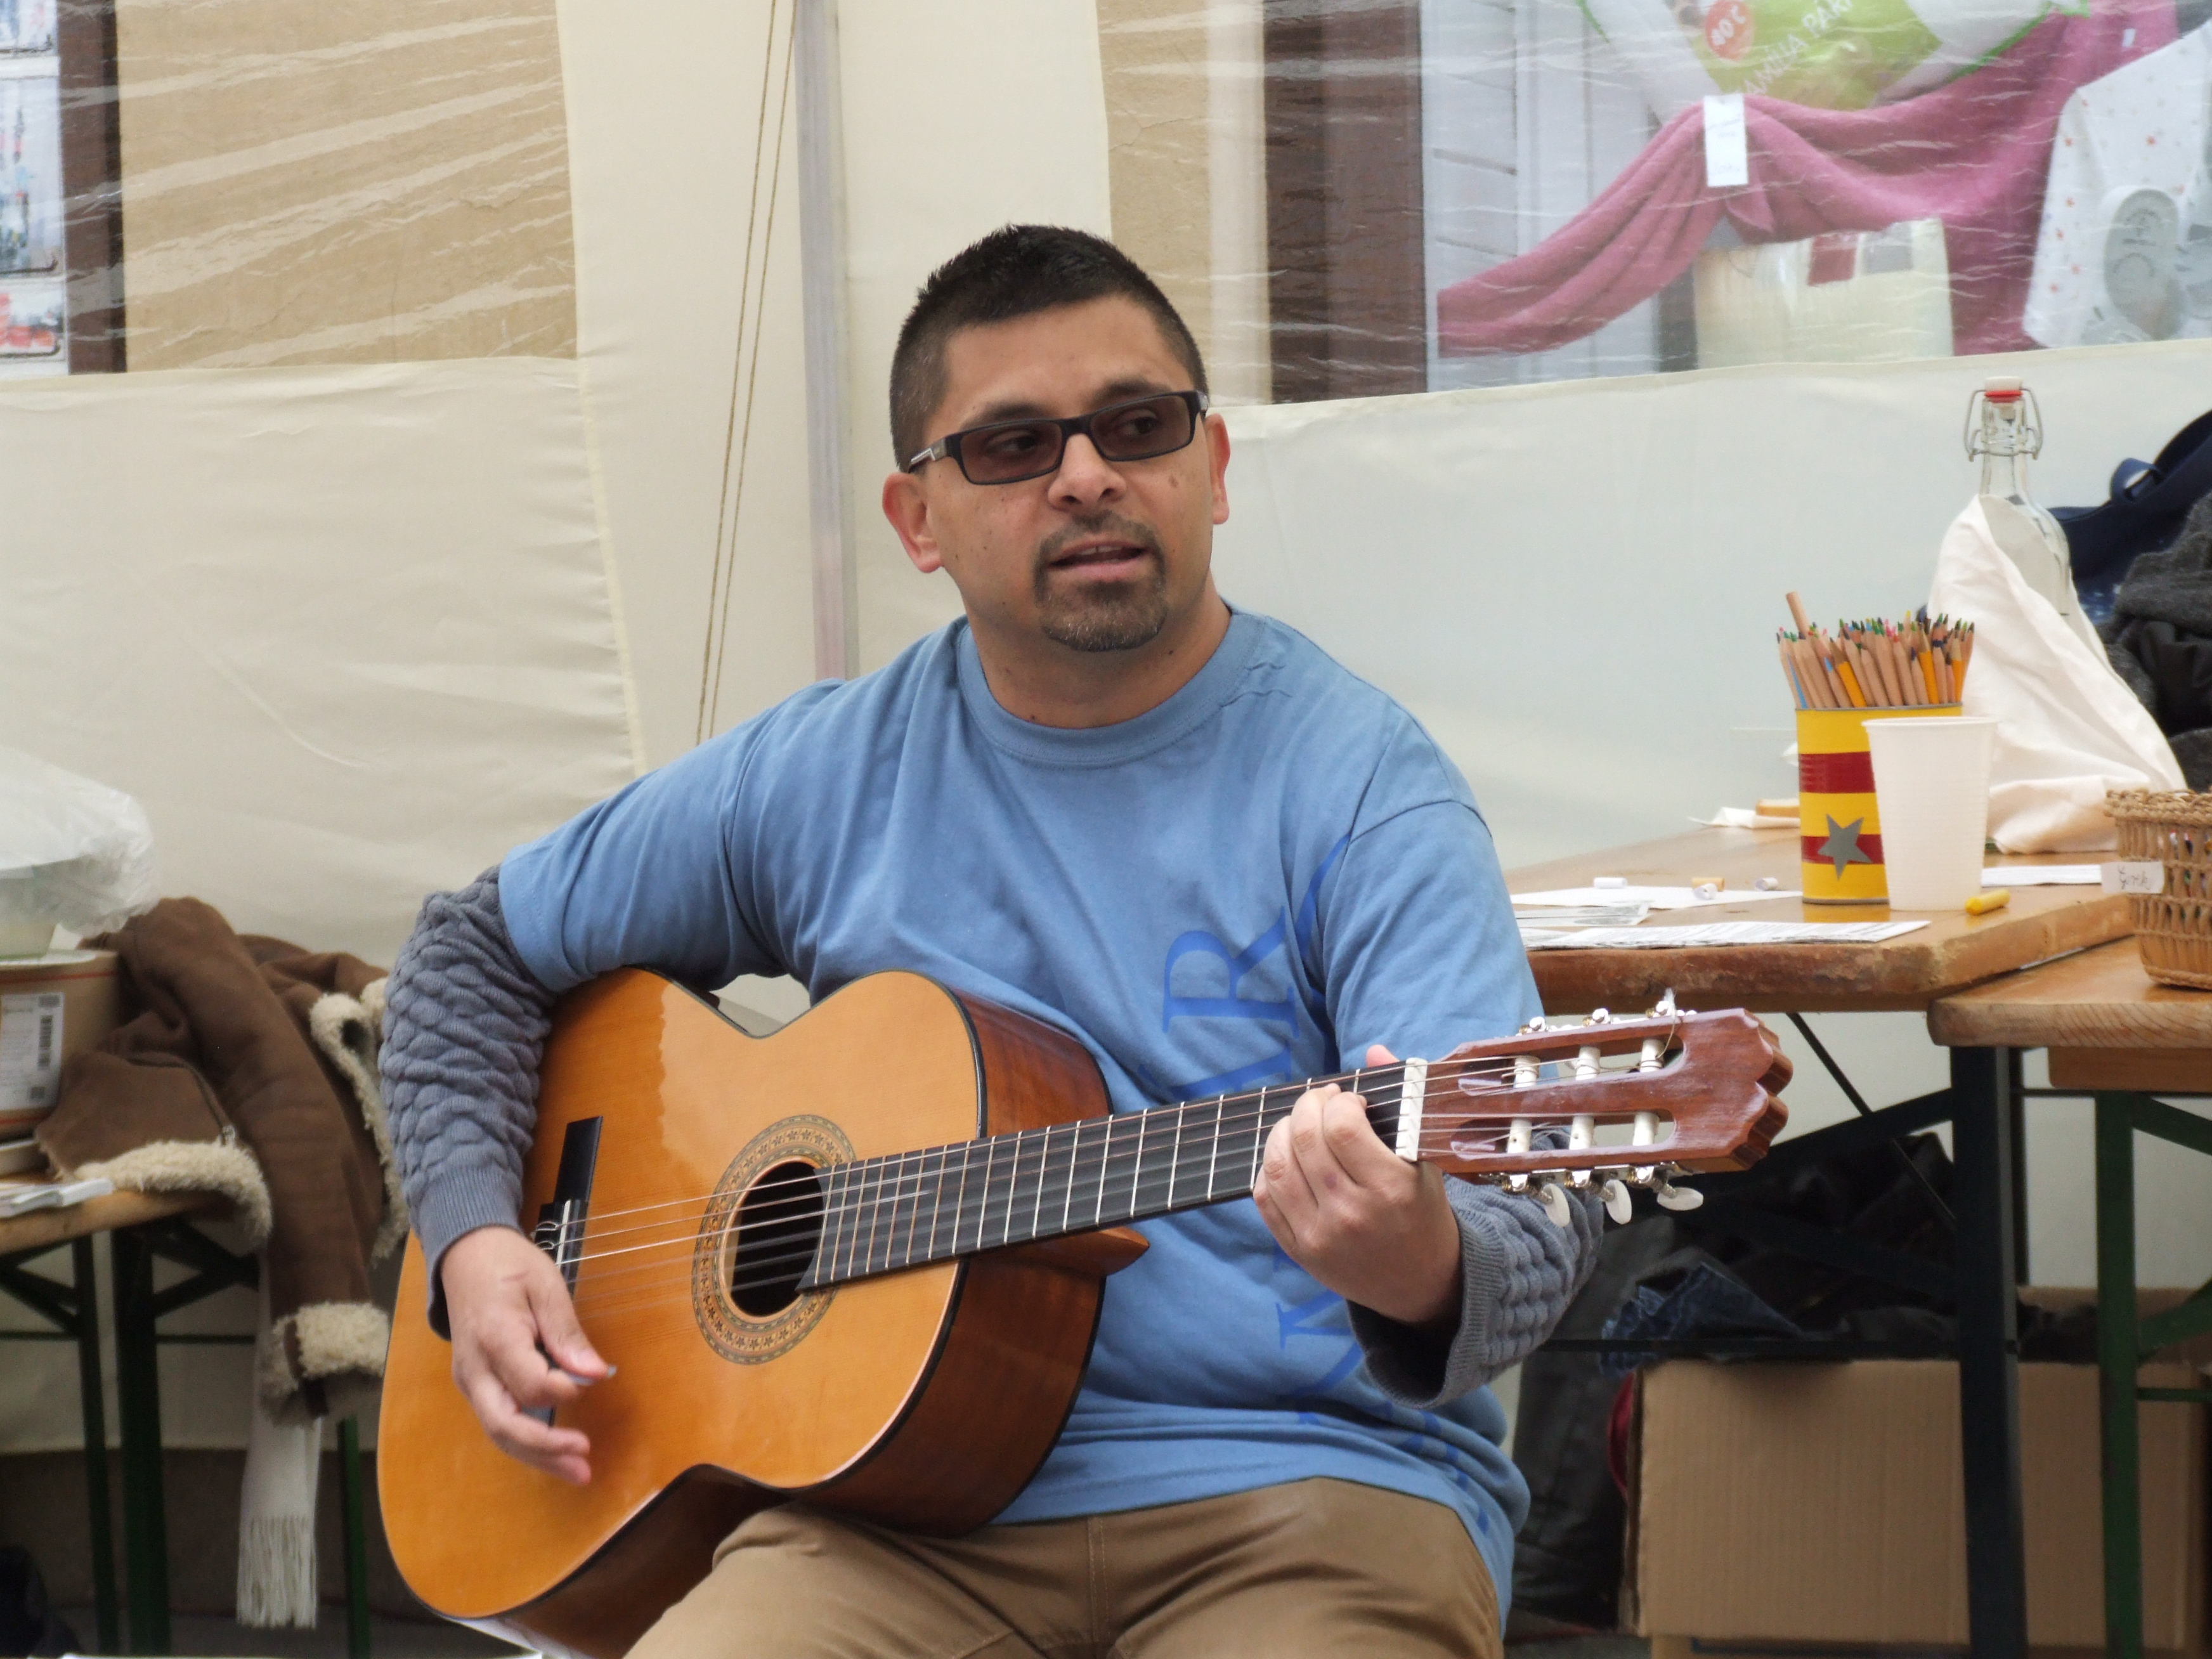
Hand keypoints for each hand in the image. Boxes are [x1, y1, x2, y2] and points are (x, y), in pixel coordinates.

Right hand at [441, 1225, 609, 1483]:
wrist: (465, 1257)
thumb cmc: (509, 1265)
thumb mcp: (546, 1284)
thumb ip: (567, 1331)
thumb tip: (595, 1373)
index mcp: (495, 1337)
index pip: (530, 1384)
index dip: (564, 1390)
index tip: (594, 1378)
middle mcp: (475, 1368)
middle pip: (505, 1424)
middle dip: (545, 1449)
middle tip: (585, 1463)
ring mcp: (470, 1380)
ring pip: (498, 1432)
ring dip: (537, 1457)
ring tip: (577, 1473)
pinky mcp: (475, 1385)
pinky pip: (498, 1421)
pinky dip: (525, 1443)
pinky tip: (553, 1454)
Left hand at [1252, 1044, 1463, 1330]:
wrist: (1421, 1284)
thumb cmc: (1423, 1213)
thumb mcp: (1425, 1161)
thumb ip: (1401, 1102)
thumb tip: (1374, 1049)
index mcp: (1391, 1189)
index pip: (1342, 1126)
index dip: (1338, 1101)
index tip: (1350, 1100)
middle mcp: (1352, 1214)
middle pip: (1304, 1139)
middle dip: (1307, 1106)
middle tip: (1320, 1101)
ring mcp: (1320, 1236)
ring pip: (1275, 1166)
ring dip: (1281, 1132)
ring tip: (1300, 1124)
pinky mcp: (1298, 1251)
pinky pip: (1264, 1198)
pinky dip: (1268, 1167)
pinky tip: (1288, 1157)